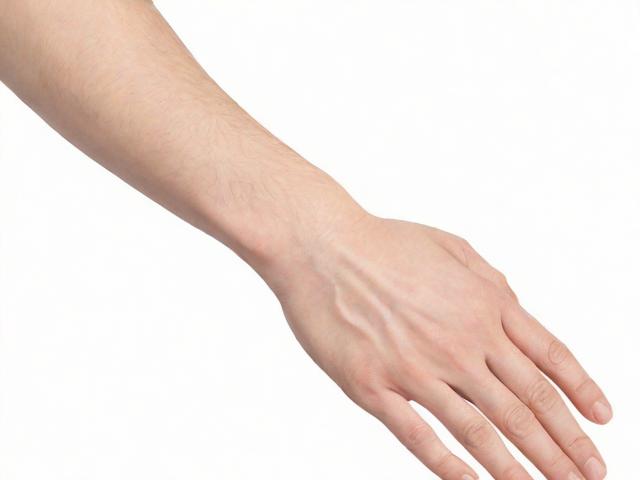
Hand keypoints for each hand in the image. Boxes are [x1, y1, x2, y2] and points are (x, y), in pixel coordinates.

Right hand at [270, 214, 610, 479]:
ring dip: (518, 467)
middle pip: (525, 405)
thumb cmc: (382, 242)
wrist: (320, 246)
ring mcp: (417, 368)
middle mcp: (459, 341)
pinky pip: (420, 437)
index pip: (548, 358)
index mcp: (481, 305)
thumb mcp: (451, 247)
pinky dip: (451, 467)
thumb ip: (490, 282)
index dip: (580, 392)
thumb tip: (516, 309)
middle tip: (589, 475)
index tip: (602, 421)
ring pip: (482, 430)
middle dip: (563, 445)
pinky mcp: (374, 387)